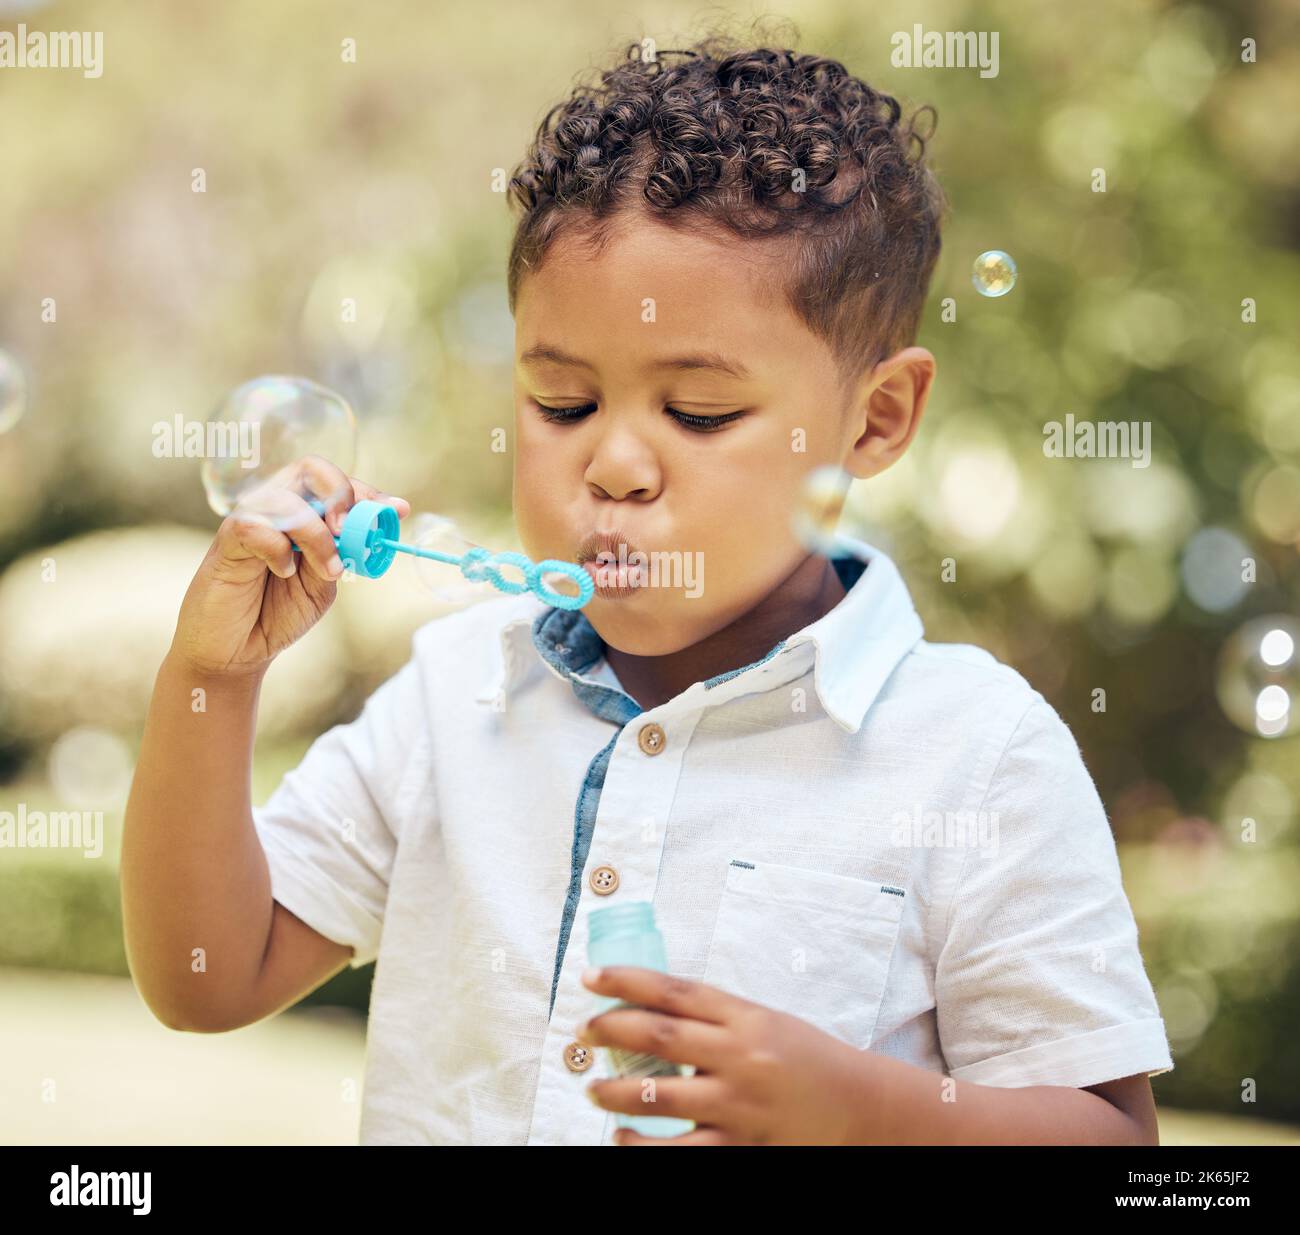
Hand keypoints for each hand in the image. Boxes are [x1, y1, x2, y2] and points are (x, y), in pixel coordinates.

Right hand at [172, 454, 409, 676]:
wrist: (236, 651)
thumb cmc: (276, 613)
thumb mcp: (322, 584)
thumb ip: (340, 553)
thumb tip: (374, 529)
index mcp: (303, 515)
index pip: (335, 482)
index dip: (368, 491)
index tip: (396, 510)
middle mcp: (276, 509)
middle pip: (311, 469)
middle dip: (341, 496)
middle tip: (349, 532)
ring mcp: (250, 521)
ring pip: (287, 498)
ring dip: (316, 535)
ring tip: (327, 570)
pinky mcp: (226, 541)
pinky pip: (256, 526)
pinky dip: (278, 550)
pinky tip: (281, 572)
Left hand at [577, 965, 876, 1144]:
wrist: (859, 1106)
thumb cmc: (805, 1060)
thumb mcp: (764, 1023)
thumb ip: (714, 1019)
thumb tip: (649, 1009)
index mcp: (745, 1016)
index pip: (675, 990)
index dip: (626, 980)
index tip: (590, 977)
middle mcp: (740, 1055)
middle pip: (661, 1035)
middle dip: (611, 1030)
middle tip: (583, 1030)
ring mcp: (739, 1104)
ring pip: (661, 1096)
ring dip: (616, 1093)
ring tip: (593, 1089)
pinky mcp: (741, 1146)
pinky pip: (679, 1151)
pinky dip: (641, 1147)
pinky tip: (621, 1139)